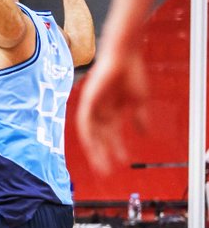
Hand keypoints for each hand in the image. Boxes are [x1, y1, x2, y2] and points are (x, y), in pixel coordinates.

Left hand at [76, 48, 147, 174]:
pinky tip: (91, 145)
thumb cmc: (132, 73)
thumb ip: (140, 117)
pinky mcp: (87, 101)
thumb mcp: (138, 100)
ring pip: (90, 134)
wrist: (125, 55)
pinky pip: (84, 122)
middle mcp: (100, 111)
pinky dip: (87, 134)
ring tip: (99, 163)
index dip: (116, 149)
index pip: (111, 135)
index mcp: (111, 112)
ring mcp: (92, 107)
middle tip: (106, 172)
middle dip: (103, 155)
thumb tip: (144, 133)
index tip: (122, 162)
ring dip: (94, 150)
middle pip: (99, 138)